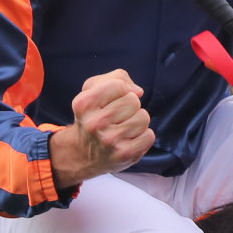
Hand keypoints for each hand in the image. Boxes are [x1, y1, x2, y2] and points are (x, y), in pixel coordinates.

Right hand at [49, 69, 153, 187]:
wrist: (83, 154)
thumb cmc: (92, 115)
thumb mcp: (92, 90)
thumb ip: (116, 78)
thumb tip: (138, 91)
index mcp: (84, 104)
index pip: (118, 85)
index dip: (120, 89)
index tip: (111, 100)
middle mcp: (94, 124)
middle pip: (133, 101)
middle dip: (129, 106)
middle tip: (116, 117)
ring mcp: (109, 141)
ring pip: (143, 117)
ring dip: (137, 121)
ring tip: (122, 129)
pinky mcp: (124, 154)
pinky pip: (149, 136)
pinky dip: (142, 137)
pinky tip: (128, 140)